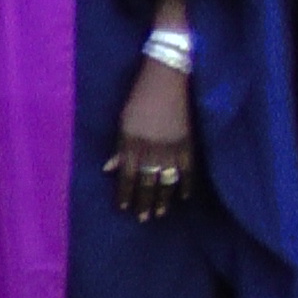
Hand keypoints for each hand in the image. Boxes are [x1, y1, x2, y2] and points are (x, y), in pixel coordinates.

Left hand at [109, 57, 199, 221]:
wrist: (167, 79)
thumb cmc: (140, 97)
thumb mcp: (123, 120)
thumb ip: (119, 146)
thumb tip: (109, 169)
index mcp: (131, 141)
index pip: (127, 175)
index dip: (125, 192)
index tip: (124, 207)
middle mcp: (150, 147)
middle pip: (146, 181)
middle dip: (143, 201)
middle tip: (143, 218)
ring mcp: (171, 146)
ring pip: (166, 179)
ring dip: (163, 198)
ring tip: (160, 213)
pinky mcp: (188, 142)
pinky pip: (188, 169)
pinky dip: (185, 184)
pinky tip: (183, 196)